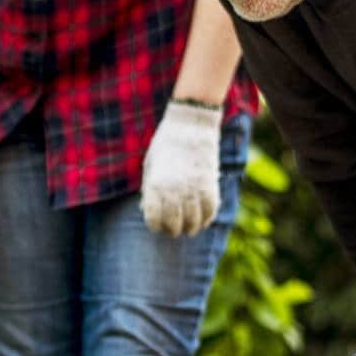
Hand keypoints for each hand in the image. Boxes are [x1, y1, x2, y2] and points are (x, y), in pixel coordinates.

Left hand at [141, 100, 222, 235]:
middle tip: (173, 230)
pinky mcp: (210, 185)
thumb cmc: (165, 145)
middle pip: (173, 224)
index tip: (157, 226)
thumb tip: (145, 210)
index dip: (155, 226)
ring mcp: (193, 189)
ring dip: (190, 228)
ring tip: (188, 228)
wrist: (191, 124)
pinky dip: (206, 218)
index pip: (153, 219)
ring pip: (193, 221)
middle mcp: (174, 190)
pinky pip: (210, 210)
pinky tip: (202, 220)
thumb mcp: (149, 166)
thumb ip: (148, 189)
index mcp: (155, 186)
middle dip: (172, 230)